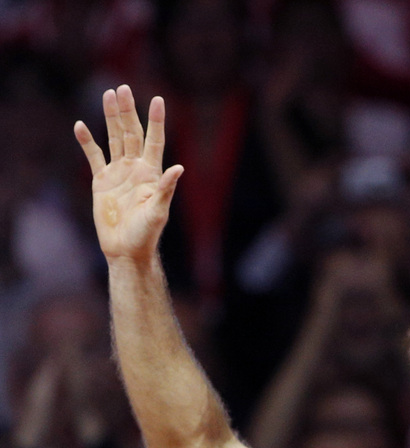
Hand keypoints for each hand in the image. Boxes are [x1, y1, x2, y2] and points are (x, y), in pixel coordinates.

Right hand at [74, 85, 182, 262]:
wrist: (126, 249)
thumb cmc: (147, 234)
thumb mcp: (158, 211)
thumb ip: (166, 189)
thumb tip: (179, 168)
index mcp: (152, 173)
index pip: (155, 140)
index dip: (156, 121)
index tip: (158, 99)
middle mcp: (136, 168)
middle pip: (131, 133)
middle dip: (128, 111)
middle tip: (123, 88)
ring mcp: (118, 173)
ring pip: (114, 139)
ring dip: (110, 118)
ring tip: (108, 95)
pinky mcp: (101, 181)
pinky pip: (94, 157)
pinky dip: (87, 142)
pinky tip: (81, 126)